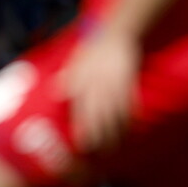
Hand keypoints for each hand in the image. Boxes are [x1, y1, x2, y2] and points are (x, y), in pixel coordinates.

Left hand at [60, 28, 139, 153]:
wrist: (115, 34)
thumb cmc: (92, 51)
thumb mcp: (75, 63)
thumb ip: (67, 78)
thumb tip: (55, 92)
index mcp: (82, 82)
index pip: (81, 109)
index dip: (83, 128)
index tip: (83, 145)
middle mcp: (98, 85)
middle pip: (99, 115)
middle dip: (100, 135)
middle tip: (101, 152)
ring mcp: (115, 84)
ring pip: (116, 112)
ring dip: (117, 130)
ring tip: (117, 145)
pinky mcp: (129, 81)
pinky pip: (131, 102)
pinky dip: (132, 115)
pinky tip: (132, 127)